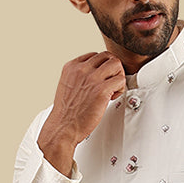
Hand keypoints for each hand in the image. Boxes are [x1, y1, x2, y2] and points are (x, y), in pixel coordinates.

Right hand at [38, 52, 125, 173]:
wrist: (63, 127)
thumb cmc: (66, 113)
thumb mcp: (67, 85)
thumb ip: (79, 76)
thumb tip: (93, 76)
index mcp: (71, 66)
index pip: (94, 55)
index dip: (102, 67)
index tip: (101, 79)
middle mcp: (81, 69)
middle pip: (107, 56)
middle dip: (113, 69)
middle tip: (111, 82)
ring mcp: (92, 78)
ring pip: (116, 64)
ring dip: (118, 76)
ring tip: (112, 89)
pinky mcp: (101, 90)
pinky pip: (120, 80)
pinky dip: (120, 89)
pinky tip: (111, 97)